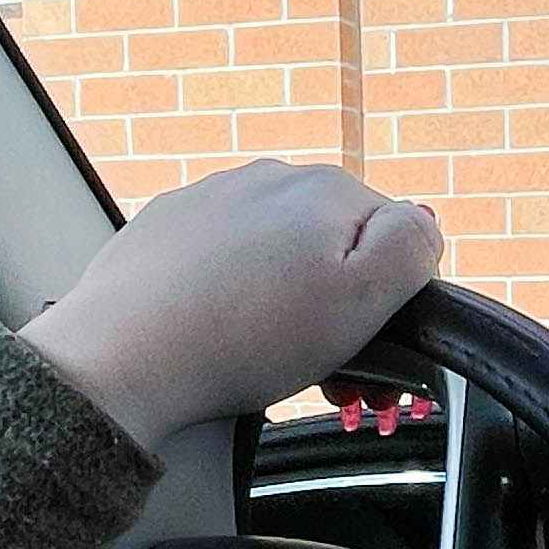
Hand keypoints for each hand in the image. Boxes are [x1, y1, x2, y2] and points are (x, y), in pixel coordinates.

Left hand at [21, 159, 442, 450]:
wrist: (125, 357)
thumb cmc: (245, 338)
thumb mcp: (362, 299)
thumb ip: (412, 248)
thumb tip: (423, 220)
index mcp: (327, 189)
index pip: (394, 242)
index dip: (388, 304)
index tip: (366, 355)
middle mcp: (271, 176)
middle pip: (334, 244)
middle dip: (337, 304)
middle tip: (322, 372)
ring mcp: (214, 196)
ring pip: (279, 251)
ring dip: (286, 300)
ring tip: (264, 355)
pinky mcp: (168, 226)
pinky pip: (225, 260)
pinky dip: (232, 294)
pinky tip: (220, 331)